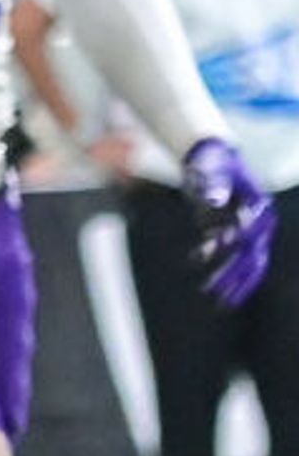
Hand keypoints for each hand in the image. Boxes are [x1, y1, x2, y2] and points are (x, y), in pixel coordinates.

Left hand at [183, 136, 277, 308]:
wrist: (210, 154)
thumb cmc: (212, 161)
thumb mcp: (211, 170)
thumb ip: (213, 185)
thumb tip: (214, 201)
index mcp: (259, 208)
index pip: (253, 239)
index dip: (239, 255)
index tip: (221, 266)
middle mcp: (257, 220)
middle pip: (252, 257)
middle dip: (237, 279)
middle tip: (222, 301)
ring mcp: (244, 224)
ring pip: (241, 258)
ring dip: (228, 276)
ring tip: (210, 293)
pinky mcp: (228, 226)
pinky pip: (224, 248)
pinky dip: (212, 256)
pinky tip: (196, 258)